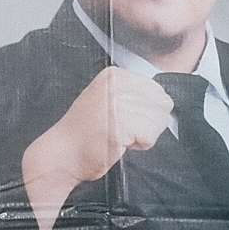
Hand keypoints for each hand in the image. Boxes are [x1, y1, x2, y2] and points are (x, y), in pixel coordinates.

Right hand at [25, 66, 173, 189]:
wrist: (62, 154)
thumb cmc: (87, 132)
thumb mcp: (109, 100)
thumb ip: (135, 95)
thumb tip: (166, 101)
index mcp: (116, 75)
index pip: (158, 92)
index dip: (147, 111)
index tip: (123, 117)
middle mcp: (117, 84)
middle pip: (162, 105)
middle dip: (149, 122)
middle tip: (124, 129)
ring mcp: (118, 102)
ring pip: (158, 122)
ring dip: (143, 135)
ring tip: (119, 135)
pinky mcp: (120, 123)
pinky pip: (150, 137)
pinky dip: (139, 146)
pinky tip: (119, 143)